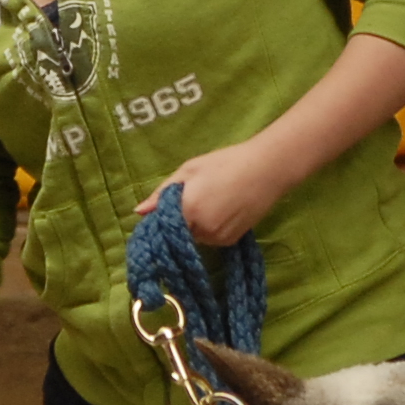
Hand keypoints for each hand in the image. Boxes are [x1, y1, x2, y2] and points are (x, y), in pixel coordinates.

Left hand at [134, 137, 291, 245]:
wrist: (266, 170)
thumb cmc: (225, 163)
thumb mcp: (189, 171)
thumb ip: (162, 194)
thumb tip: (139, 212)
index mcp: (187, 210)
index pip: (160, 227)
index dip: (158, 221)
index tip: (158, 214)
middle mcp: (201, 230)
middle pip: (177, 233)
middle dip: (179, 220)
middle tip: (192, 197)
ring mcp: (217, 239)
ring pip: (193, 237)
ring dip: (194, 225)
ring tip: (210, 200)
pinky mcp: (230, 242)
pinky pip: (210, 239)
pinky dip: (209, 228)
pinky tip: (222, 209)